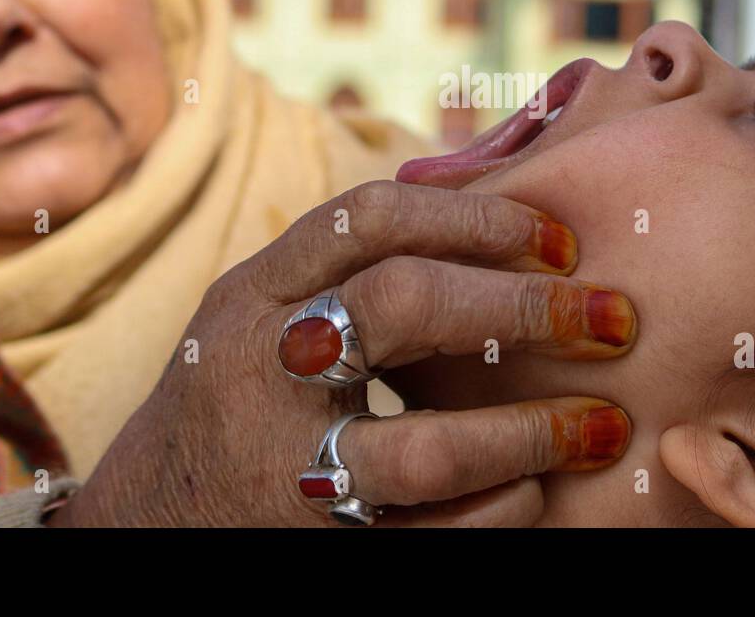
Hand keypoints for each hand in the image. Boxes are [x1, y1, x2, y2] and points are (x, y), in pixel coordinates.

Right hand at [50, 181, 634, 526]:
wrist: (141, 521)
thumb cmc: (234, 395)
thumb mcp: (265, 313)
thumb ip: (348, 270)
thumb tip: (497, 212)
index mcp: (254, 293)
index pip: (369, 217)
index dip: (477, 218)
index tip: (558, 240)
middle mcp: (259, 370)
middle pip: (403, 308)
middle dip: (524, 307)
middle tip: (613, 319)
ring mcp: (280, 468)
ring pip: (419, 449)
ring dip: (529, 434)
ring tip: (602, 424)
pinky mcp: (310, 542)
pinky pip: (420, 536)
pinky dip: (492, 513)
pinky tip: (534, 492)